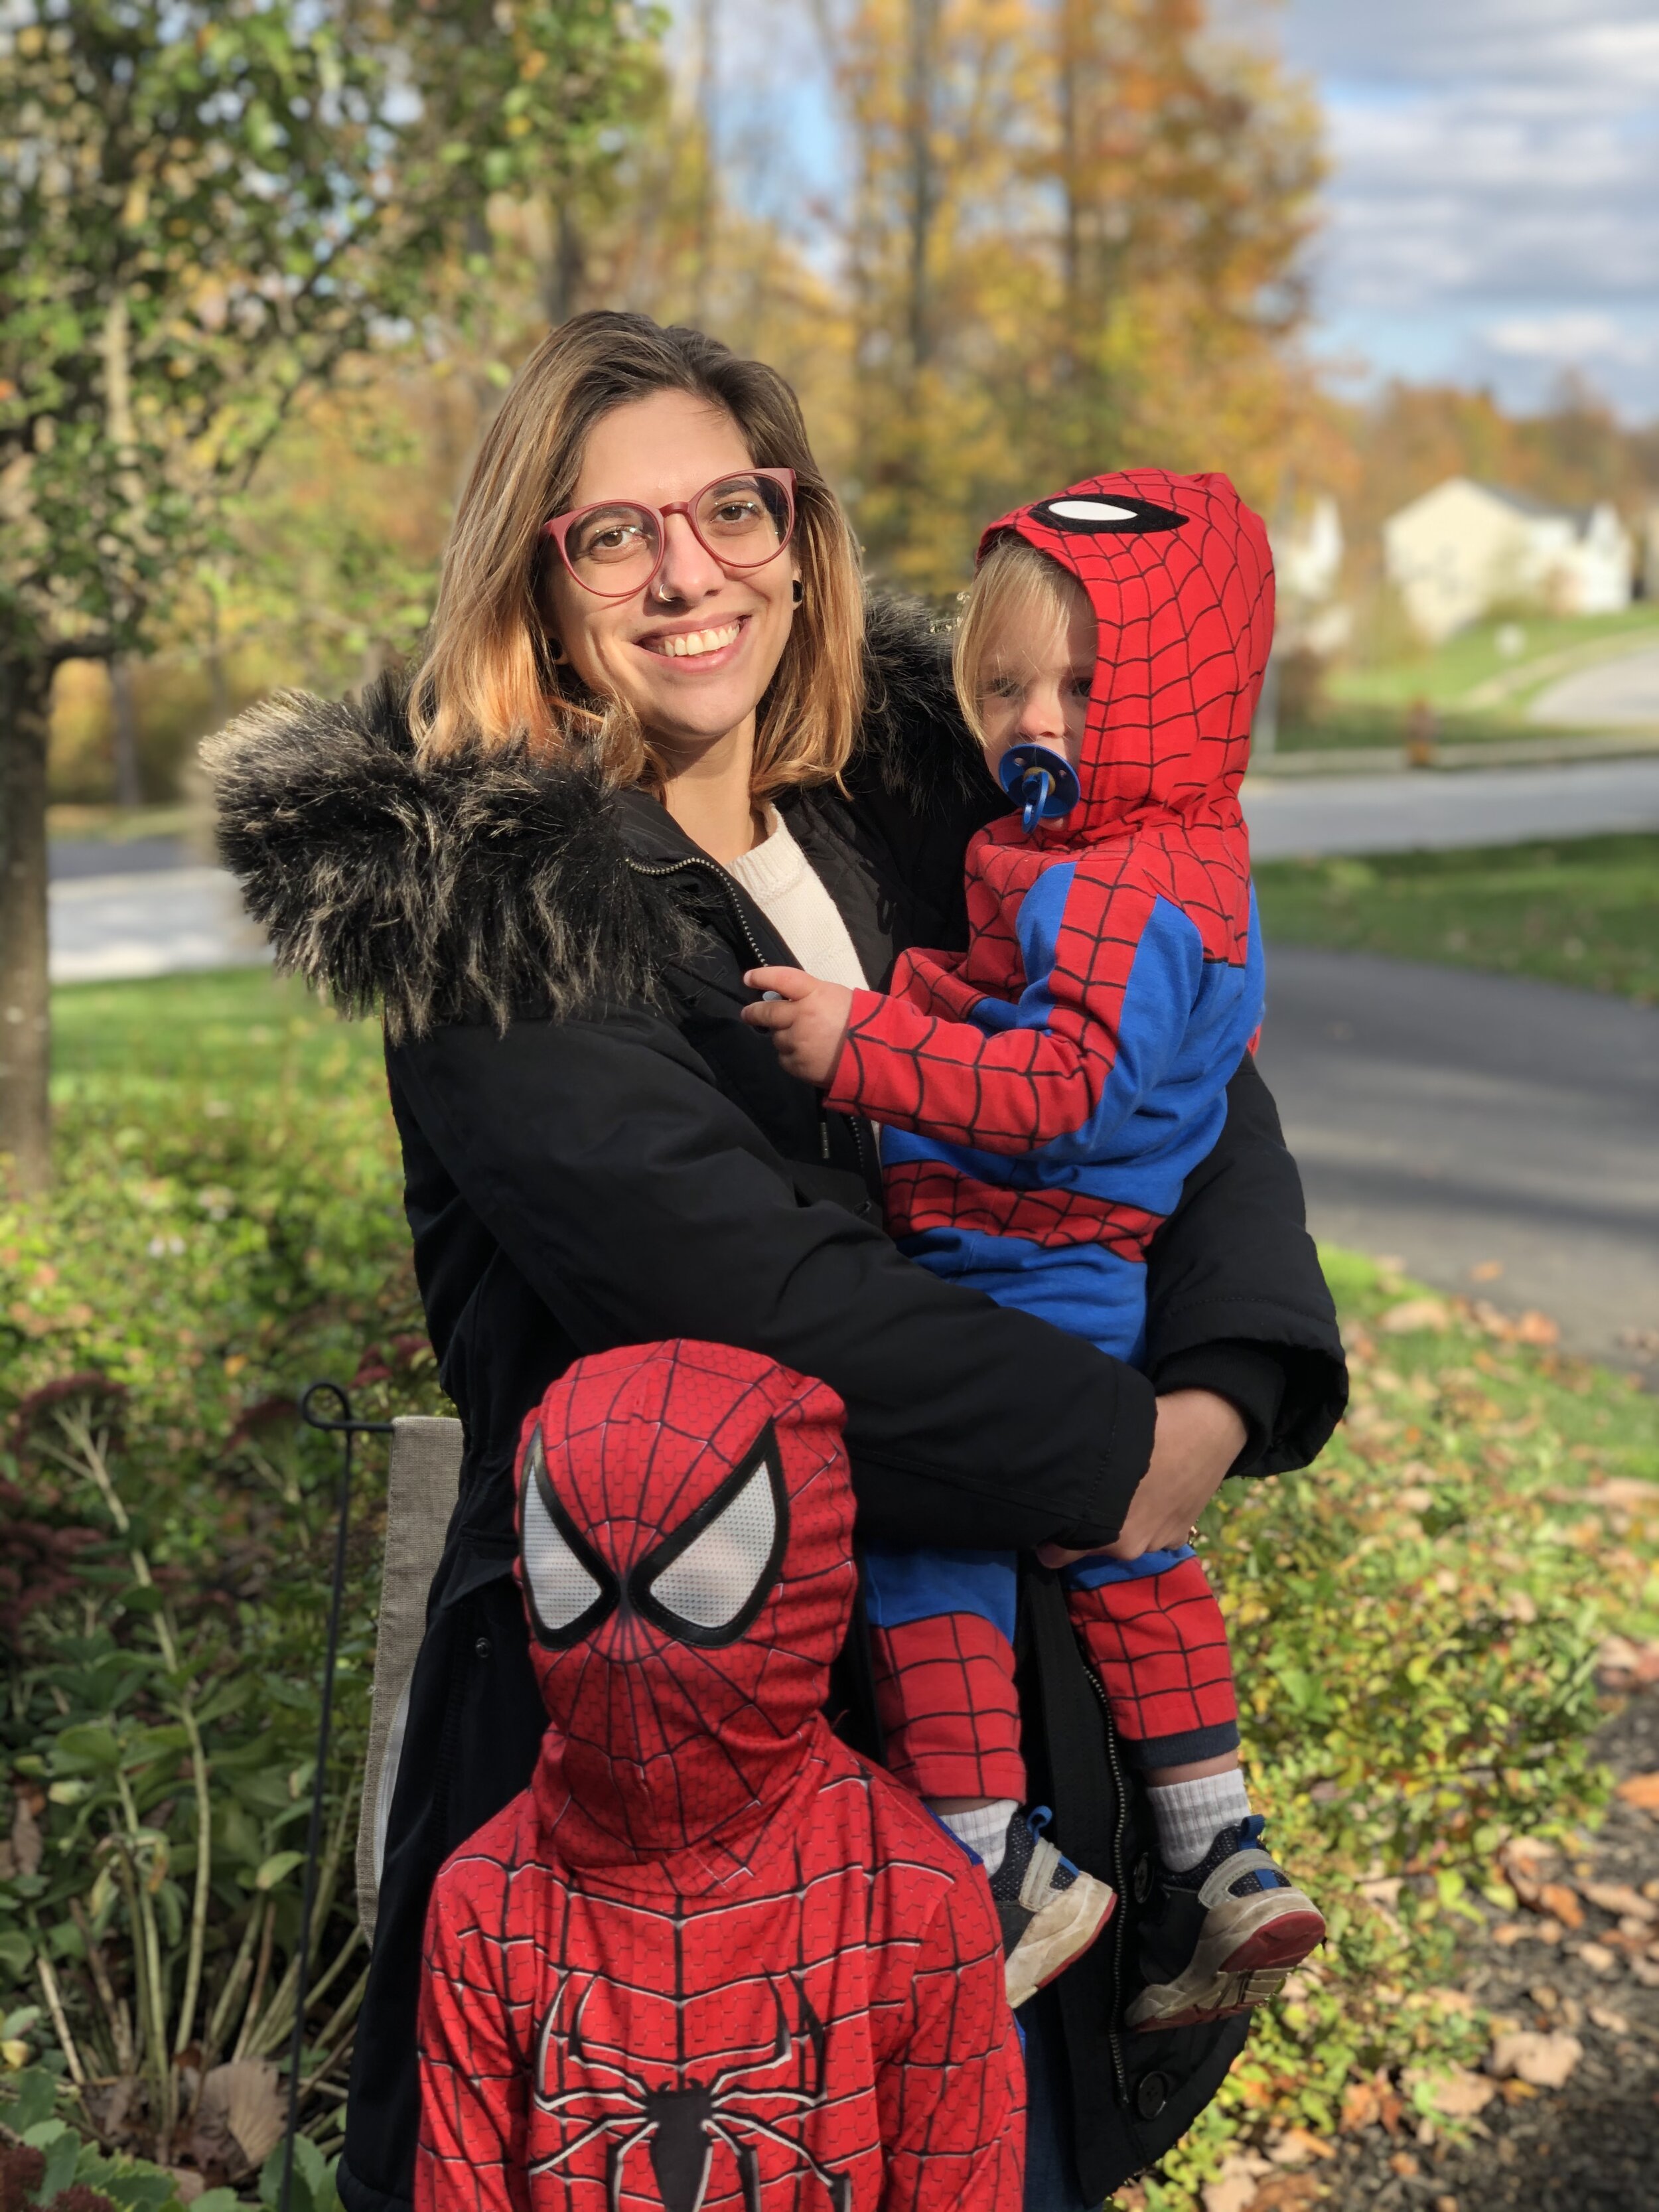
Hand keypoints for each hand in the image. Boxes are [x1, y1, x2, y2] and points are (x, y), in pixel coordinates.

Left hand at [740, 967, 855, 1085]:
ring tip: (805, 1041)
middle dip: (754, 1013)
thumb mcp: (838, 997)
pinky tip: (809, 1056)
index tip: (748, 978)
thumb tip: (787, 1000)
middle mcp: (801, 1016)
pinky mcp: (798, 1065)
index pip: (782, 979)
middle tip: (749, 1014)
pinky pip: (784, 1059)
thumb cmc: (863, 1022)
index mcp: (815, 994)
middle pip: (767, 1012)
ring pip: (777, 1038)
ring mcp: (798, 1042)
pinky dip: (792, 1057)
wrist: (878, 1057)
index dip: (762, 977)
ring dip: (784, 1037)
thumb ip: (811, 996)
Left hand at [1036, 1389, 1245, 1567]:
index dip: (1049, 1534)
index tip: (1045, 1518)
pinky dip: (1147, 1522)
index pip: (1057, 1553)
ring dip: (1120, 1524)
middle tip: (1087, 1495)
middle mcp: (1127, 1546)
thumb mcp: (1093, 1445)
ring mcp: (1156, 1544)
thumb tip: (1039, 1482)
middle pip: (1092, 1546)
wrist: (1206, 1428)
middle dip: (1085, 1528)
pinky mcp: (1178, 1537)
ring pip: (1124, 1541)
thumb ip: (1068, 1474)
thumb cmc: (1144, 1428)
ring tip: (1124, 1490)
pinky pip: (1152, 1537)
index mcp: (1101, 1529)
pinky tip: (1148, 1495)